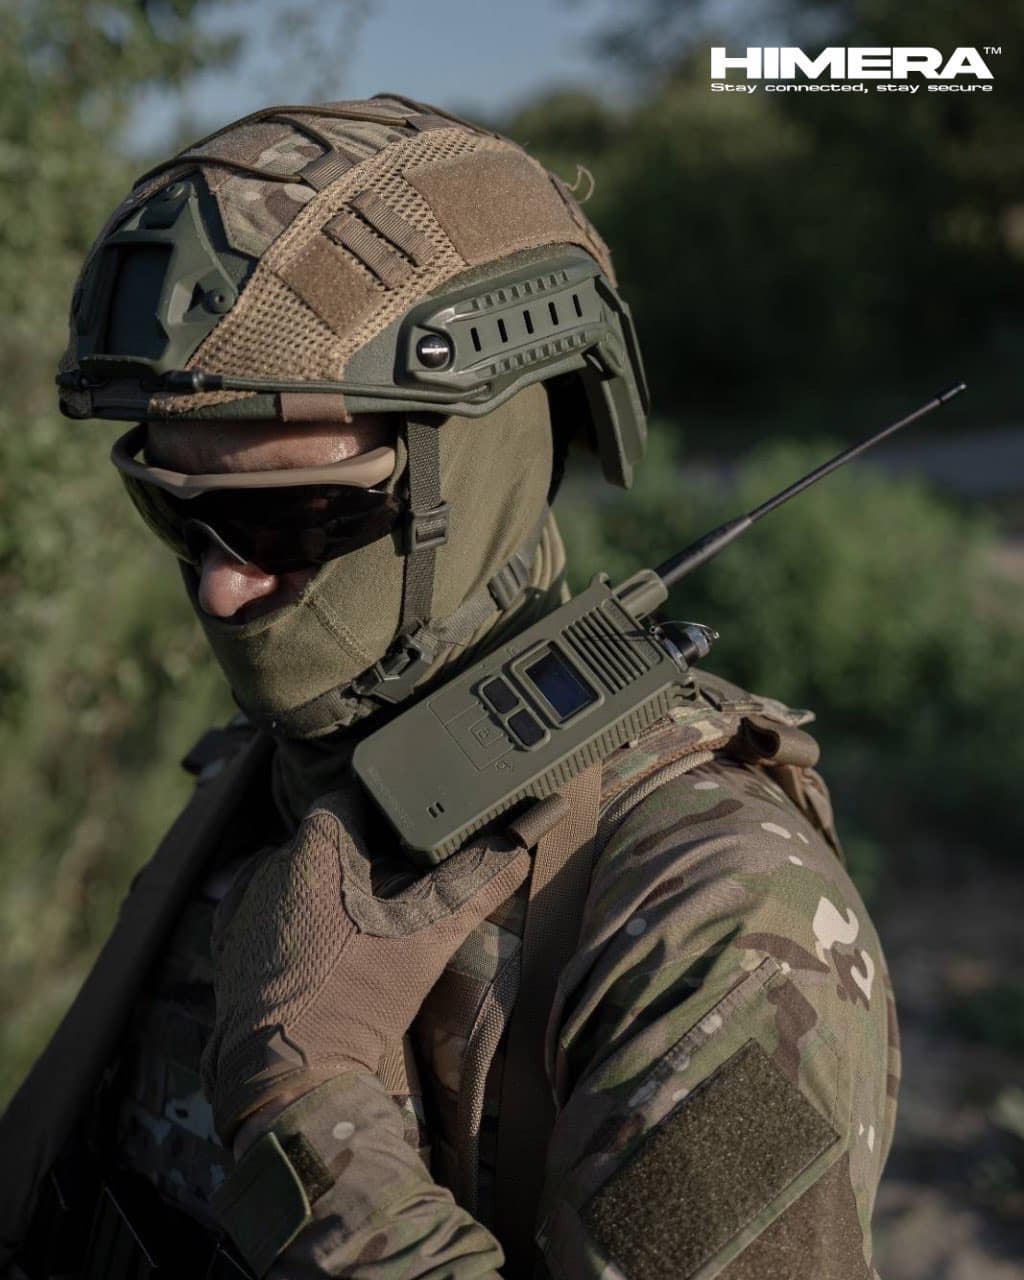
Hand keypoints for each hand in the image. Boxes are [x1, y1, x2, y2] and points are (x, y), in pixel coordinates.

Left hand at [201, 796, 529, 1142]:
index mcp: (312, 850)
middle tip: (402, 880)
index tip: (413, 830)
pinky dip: (296, 917)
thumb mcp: (426, 940)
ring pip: (295, 874)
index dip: (385, 810)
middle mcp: (267, 868)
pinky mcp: (227, 948)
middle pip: (324, 839)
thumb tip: (518, 845)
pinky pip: (267, 911)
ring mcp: (241, 908)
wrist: (287, 1081)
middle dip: (362, 853)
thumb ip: (473, 886)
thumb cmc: (356, 1000)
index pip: (350, 799)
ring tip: (366, 918)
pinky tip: (326, 947)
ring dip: (328, 886)